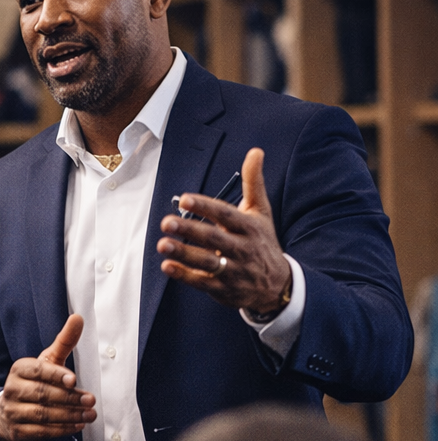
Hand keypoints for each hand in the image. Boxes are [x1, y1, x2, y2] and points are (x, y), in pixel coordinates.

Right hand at [0, 314, 96, 440]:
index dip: (55, 375)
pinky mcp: (17, 431)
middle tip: (90, 400)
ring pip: (43, 414)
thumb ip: (64, 342)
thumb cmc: (33, 383)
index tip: (73, 379)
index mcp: (19, 369)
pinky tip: (77, 426)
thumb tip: (78, 318)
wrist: (9, 414)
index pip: (37, 371)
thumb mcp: (47, 362)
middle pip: (42, 394)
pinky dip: (61, 430)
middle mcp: (12, 389)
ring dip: (69, 416)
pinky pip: (41, 432)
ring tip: (89, 414)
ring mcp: (13, 412)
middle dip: (69, 398)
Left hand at [157, 147, 290, 313]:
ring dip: (183, 253)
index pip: (225, 214)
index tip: (185, 199)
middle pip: (213, 238)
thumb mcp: (261, 212)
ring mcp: (233, 270)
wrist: (278, 286)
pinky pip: (202, 282)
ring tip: (162, 244)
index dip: (205, 207)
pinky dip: (184, 275)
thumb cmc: (262, 242)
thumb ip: (253, 183)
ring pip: (206, 262)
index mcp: (248, 227)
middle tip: (166, 222)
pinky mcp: (223, 289)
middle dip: (189, 230)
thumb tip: (256, 151)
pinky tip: (167, 266)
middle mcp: (241, 248)